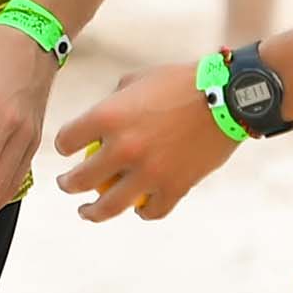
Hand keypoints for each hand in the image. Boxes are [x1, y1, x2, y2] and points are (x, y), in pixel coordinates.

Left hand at [52, 61, 242, 221]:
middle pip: (80, 180)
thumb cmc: (181, 81)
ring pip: (108, 207)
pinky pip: (151, 211)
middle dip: (67, 185)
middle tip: (66, 185)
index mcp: (107, 117)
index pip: (66, 141)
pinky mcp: (175, 187)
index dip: (64, 145)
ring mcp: (148, 172)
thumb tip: (97, 124)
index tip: (67, 150)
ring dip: (91, 212)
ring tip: (86, 212)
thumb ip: (113, 103)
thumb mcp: (137, 81)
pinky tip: (138, 208)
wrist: (228, 95)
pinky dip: (143, 211)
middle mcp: (123, 148)